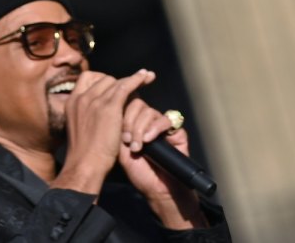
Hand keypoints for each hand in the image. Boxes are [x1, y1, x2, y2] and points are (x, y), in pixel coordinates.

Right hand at [52, 69, 154, 193]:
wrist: (85, 164)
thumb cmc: (85, 153)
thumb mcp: (81, 127)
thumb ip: (88, 114)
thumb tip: (102, 110)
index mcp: (72, 102)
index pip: (88, 79)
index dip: (103, 79)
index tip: (113, 83)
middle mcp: (82, 97)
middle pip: (104, 79)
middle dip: (119, 81)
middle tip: (133, 83)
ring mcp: (94, 100)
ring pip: (116, 81)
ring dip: (132, 79)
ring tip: (145, 77)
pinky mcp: (109, 107)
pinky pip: (125, 86)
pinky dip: (137, 79)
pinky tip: (146, 77)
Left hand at [119, 99, 206, 228]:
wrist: (158, 189)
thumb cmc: (140, 173)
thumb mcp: (123, 152)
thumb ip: (121, 133)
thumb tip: (117, 114)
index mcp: (135, 125)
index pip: (128, 106)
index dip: (123, 116)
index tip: (121, 136)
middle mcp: (149, 123)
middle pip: (139, 105)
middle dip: (130, 122)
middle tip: (128, 140)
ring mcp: (163, 126)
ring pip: (151, 112)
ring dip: (141, 127)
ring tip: (138, 145)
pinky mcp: (177, 131)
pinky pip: (167, 120)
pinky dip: (155, 127)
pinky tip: (149, 139)